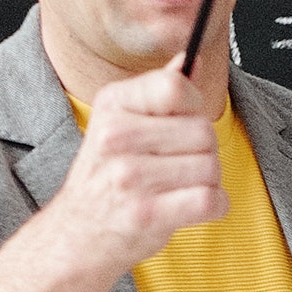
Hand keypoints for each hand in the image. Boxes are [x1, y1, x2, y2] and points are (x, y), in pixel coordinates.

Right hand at [53, 57, 226, 270]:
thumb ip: (159, 90)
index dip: (193, 106)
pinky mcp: (148, 214)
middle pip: (203, 131)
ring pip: (211, 167)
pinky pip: (210, 200)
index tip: (182, 122)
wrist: (77, 233)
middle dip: (204, 151)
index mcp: (113, 105)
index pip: (176, 87)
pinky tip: (192, 206)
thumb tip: (192, 58)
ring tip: (180, 187)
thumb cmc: (106, 176)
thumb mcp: (122, 122)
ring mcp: (130, 177)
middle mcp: (117, 137)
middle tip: (179, 165)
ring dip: (209, 181)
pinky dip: (214, 206)